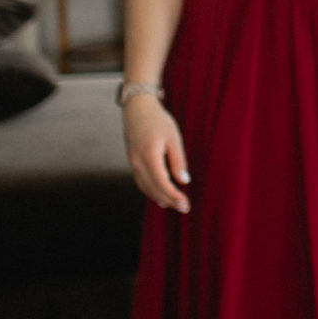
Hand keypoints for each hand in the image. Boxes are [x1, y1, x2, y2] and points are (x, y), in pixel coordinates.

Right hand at [123, 94, 189, 212]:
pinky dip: (151, 190)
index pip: (161, 182)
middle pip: (153, 188)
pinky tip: (160, 197)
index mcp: (149, 155)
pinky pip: (141, 181)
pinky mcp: (132, 162)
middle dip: (169, 200)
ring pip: (145, 186)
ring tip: (175, 206)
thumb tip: (183, 181)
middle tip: (185, 209)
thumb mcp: (173, 138)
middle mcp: (137, 162)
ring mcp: (132, 163)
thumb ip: (178, 160)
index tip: (185, 204)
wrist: (137, 109)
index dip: (173, 195)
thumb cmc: (158, 121)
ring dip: (159, 197)